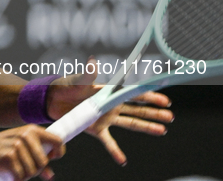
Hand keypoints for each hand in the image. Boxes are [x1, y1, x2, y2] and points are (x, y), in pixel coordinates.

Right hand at [0, 124, 64, 180]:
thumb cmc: (3, 148)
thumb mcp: (21, 147)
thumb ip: (36, 157)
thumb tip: (50, 175)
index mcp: (31, 130)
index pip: (57, 140)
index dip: (58, 152)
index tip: (51, 157)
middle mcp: (25, 136)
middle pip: (43, 162)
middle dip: (36, 170)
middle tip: (25, 167)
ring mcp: (16, 146)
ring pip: (32, 172)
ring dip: (24, 175)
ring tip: (15, 168)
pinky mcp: (8, 157)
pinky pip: (20, 176)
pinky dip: (16, 179)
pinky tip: (10, 174)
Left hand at [46, 58, 173, 165]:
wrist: (51, 100)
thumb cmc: (66, 86)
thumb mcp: (77, 81)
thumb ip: (87, 74)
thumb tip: (92, 62)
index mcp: (109, 92)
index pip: (133, 94)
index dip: (149, 96)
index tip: (165, 99)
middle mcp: (111, 105)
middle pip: (137, 109)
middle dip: (154, 112)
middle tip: (170, 115)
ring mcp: (106, 118)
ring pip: (131, 123)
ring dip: (147, 127)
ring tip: (163, 130)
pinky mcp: (96, 129)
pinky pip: (109, 141)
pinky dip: (115, 151)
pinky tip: (123, 160)